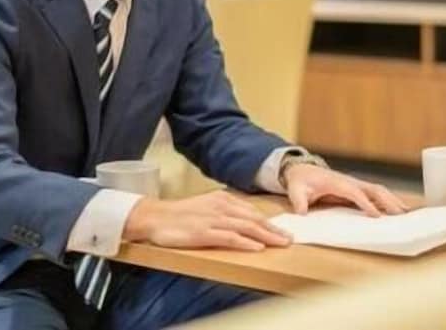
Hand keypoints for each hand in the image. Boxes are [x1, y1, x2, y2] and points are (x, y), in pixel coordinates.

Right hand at [123, 190, 291, 251]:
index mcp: (222, 199)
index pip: (252, 211)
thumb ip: (225, 212)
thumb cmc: (180, 215)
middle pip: (253, 219)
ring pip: (246, 227)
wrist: (155, 216)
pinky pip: (229, 237)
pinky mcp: (203, 232)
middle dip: (274, 229)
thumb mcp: (206, 207)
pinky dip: (245, 242)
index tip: (284, 230)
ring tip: (281, 243)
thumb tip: (245, 221)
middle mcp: (221, 207)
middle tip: (290, 238)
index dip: (269, 222)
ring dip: (266, 235)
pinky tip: (257, 247)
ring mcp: (212, 219)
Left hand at [283, 164, 408, 215]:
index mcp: (336, 182)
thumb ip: (298, 201)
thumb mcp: (295, 190)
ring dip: (393, 201)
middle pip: (374, 189)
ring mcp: (355, 184)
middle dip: (388, 202)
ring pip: (379, 191)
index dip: (366, 203)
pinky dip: (390, 200)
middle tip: (401, 216)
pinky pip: (377, 194)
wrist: (302, 170)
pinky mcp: (358, 189)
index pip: (354, 193)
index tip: (377, 216)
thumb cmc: (300, 180)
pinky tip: (400, 209)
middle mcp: (350, 182)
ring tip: (407, 214)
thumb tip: (302, 213)